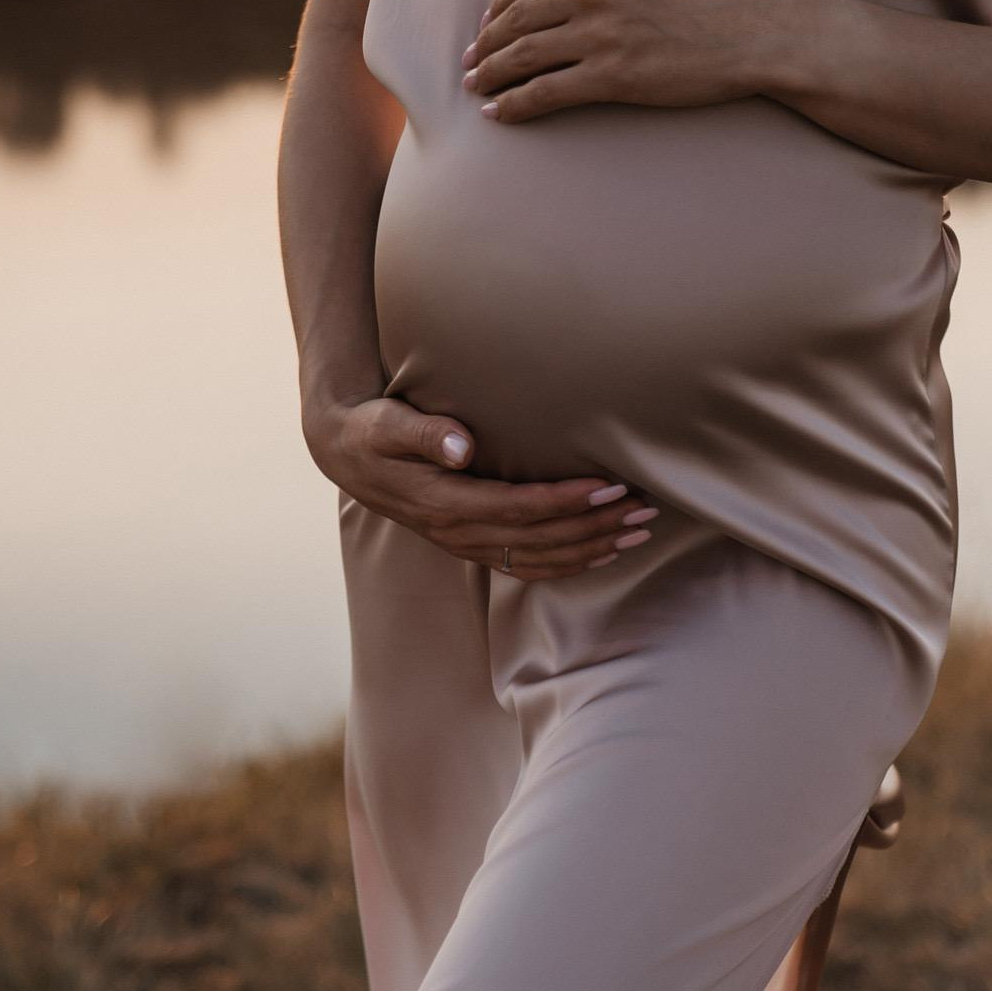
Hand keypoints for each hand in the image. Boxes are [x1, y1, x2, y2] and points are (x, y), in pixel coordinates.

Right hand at [305, 396, 662, 578]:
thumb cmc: (373, 430)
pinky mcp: (473, 544)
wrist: (346, 453)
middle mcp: (460, 533)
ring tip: (638, 531)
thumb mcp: (388, 424)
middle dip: (596, 527)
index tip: (610, 486)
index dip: (567, 502)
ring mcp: (467, 545)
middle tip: (645, 509)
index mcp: (445, 504)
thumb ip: (425, 433)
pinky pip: (529, 566)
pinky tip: (602, 551)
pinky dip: (570, 562)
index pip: (520, 509)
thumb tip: (462, 446)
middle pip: (541, 540)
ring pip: (541, 560)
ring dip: (592, 548)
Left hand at [459, 0, 759, 122]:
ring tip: (477, 87)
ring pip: (524, 56)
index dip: (498, 5)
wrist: (747, 30)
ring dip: (491, 75)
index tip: (489, 23)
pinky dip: (516, 104)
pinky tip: (500, 113)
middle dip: (485, 43)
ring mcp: (599, 34)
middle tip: (471, 61)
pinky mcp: (611, 76)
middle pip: (515, 19)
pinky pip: (547, 91)